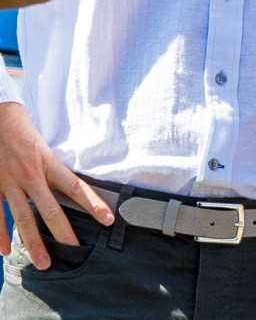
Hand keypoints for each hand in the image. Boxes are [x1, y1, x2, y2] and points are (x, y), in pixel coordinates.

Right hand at [0, 102, 113, 266]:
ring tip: (44, 262)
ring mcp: (10, 182)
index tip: (107, 219)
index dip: (93, 203)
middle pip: (50, 208)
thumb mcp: (44, 147)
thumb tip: (71, 187)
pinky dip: (0, 235)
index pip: (76, 186)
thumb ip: (54, 168)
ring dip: (34, 243)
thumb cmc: (24, 132)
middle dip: (63, 232)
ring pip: (23, 218)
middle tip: (75, 251)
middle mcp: (31, 174)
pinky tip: (6, 251)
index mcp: (49, 163)